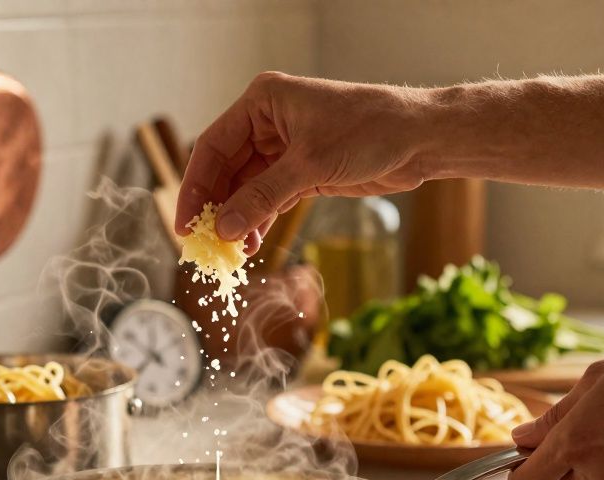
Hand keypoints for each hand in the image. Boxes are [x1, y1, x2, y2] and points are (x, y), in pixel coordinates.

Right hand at [176, 72, 426, 252]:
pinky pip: (268, 199)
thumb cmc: (370, 131)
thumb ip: (263, 197)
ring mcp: (284, 148)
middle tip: (203, 245)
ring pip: (245, 188)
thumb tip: (224, 228)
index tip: (184, 223)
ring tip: (229, 252)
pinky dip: (259, 220)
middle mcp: (268, 122)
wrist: (420, 138)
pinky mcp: (302, 171)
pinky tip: (251, 244)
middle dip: (215, 208)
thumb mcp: (310, 165)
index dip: (195, 186)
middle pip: (225, 170)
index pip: (212, 146)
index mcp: (262, 102)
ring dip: (237, 219)